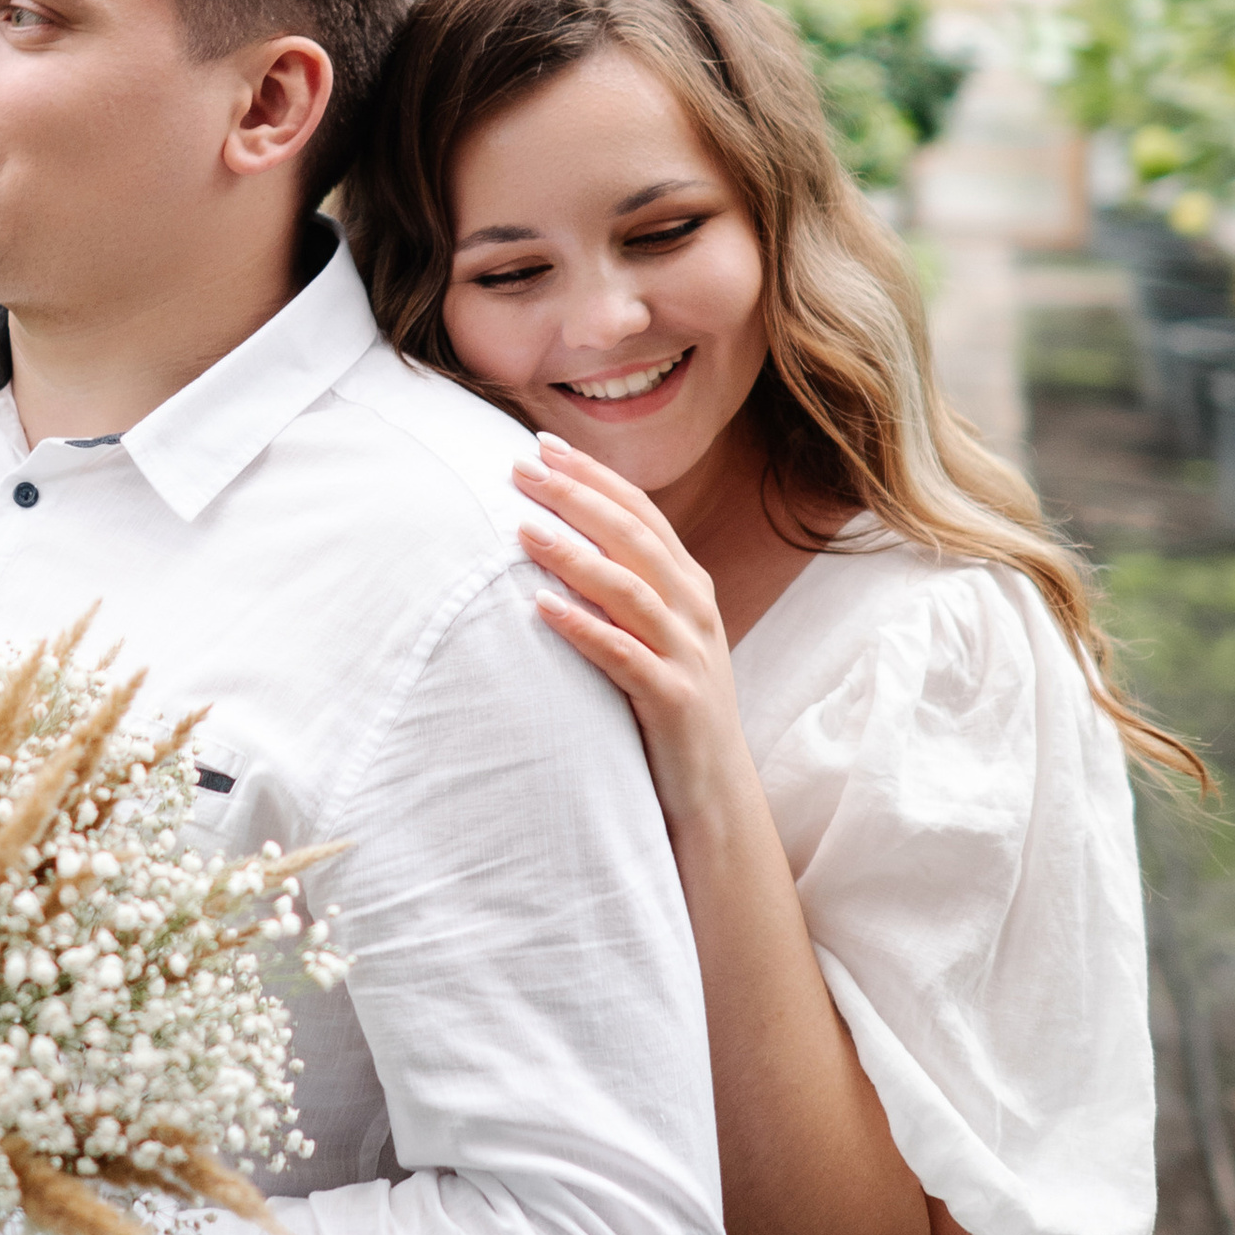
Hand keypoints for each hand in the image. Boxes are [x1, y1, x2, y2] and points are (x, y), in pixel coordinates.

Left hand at [514, 437, 748, 821]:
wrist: (714, 789)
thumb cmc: (670, 703)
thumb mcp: (660, 632)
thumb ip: (629, 584)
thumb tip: (567, 532)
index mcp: (689, 585)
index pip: (640, 511)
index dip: (594, 475)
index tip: (543, 445)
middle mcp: (693, 609)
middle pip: (632, 536)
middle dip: (576, 496)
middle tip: (520, 468)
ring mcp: (687, 654)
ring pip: (628, 589)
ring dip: (573, 555)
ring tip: (522, 530)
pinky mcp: (673, 700)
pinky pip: (622, 655)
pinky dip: (582, 627)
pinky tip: (541, 607)